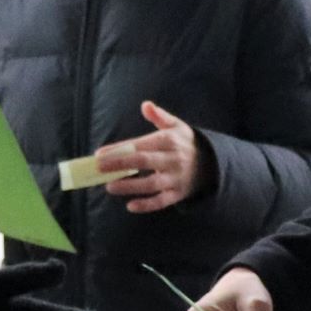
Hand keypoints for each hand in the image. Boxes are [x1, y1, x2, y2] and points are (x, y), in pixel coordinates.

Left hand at [97, 102, 211, 214]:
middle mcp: (173, 159)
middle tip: (99, 168)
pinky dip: (147, 205)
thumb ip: (160, 116)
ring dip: (130, 186)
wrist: (211, 163)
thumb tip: (146, 105)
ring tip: (110, 187)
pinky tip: (131, 206)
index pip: (140, 144)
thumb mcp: (176, 126)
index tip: (100, 154)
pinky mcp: (178, 194)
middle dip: (120, 164)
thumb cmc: (184, 143)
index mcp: (169, 141)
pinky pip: (162, 201)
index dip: (119, 149)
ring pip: (152, 183)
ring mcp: (176, 178)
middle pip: (144, 162)